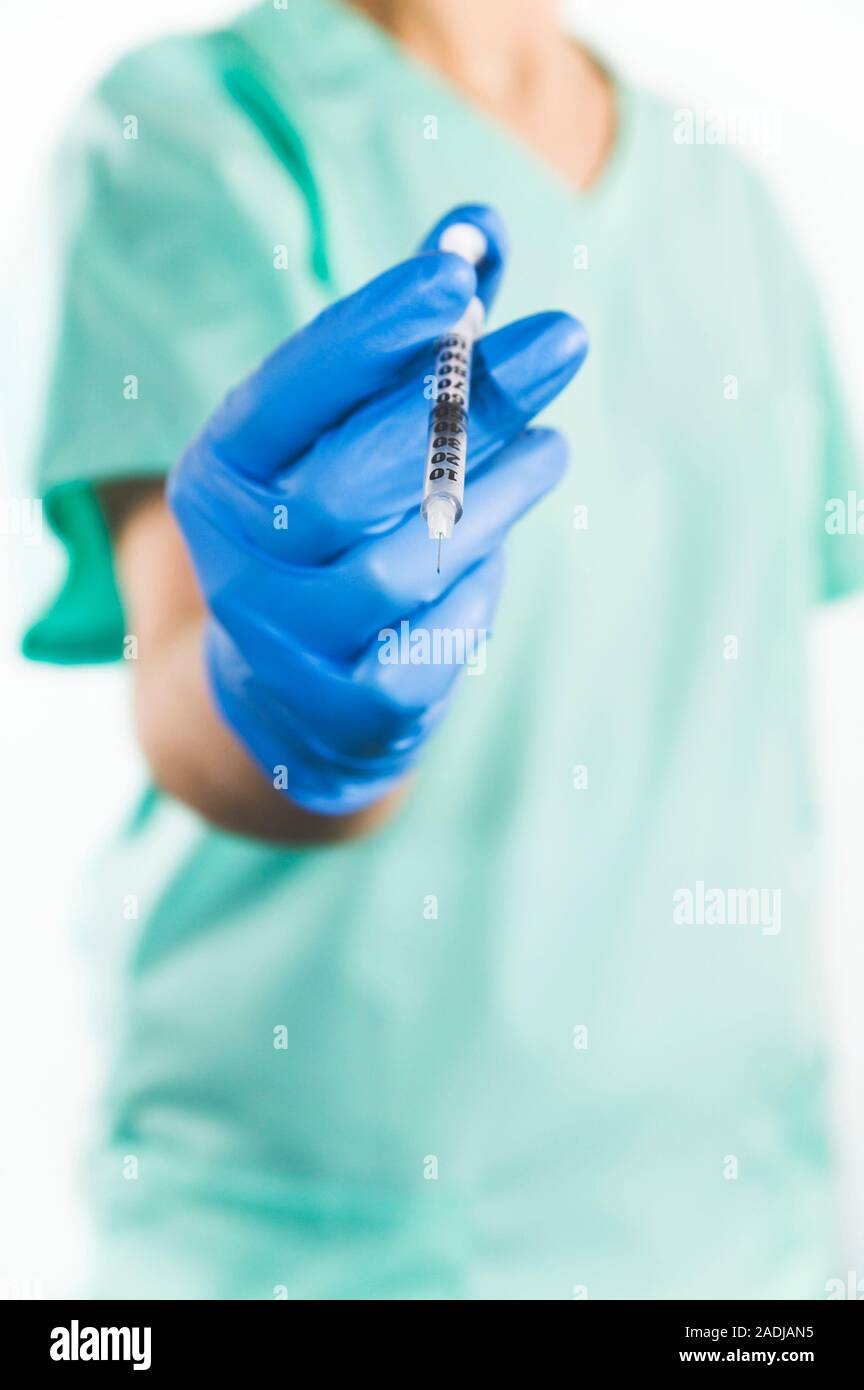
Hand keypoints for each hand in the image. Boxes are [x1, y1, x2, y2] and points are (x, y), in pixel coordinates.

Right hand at [168, 205, 587, 813]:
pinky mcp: (342, 708)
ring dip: (494, 499)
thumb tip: (484, 227)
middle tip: (566, 339)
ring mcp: (283, 643)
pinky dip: (473, 597)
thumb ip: (411, 339)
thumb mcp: (348, 433)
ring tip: (552, 449)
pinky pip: (430, 649)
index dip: (376, 331)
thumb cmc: (334, 529)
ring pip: (402, 564)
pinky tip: (491, 558)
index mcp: (221, 473)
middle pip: (354, 478)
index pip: (291, 390)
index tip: (463, 278)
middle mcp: (234, 559)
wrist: (290, 694)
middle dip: (472, 402)